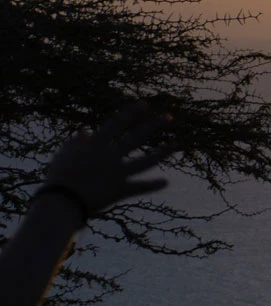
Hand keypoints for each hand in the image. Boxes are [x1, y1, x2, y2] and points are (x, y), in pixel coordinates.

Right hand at [42, 101, 173, 214]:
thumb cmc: (58, 177)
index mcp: (95, 145)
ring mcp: (118, 173)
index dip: (131, 113)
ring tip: (176, 145)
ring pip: (145, 161)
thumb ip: (75, 143)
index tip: (144, 104)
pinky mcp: (120, 190)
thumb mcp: (63, 156)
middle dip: (153, 126)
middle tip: (169, 117)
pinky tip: (165, 182)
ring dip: (162, 153)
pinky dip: (152, 185)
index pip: (116, 124)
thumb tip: (84, 130)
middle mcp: (110, 156)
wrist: (62, 202)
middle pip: (136, 138)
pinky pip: (139, 187)